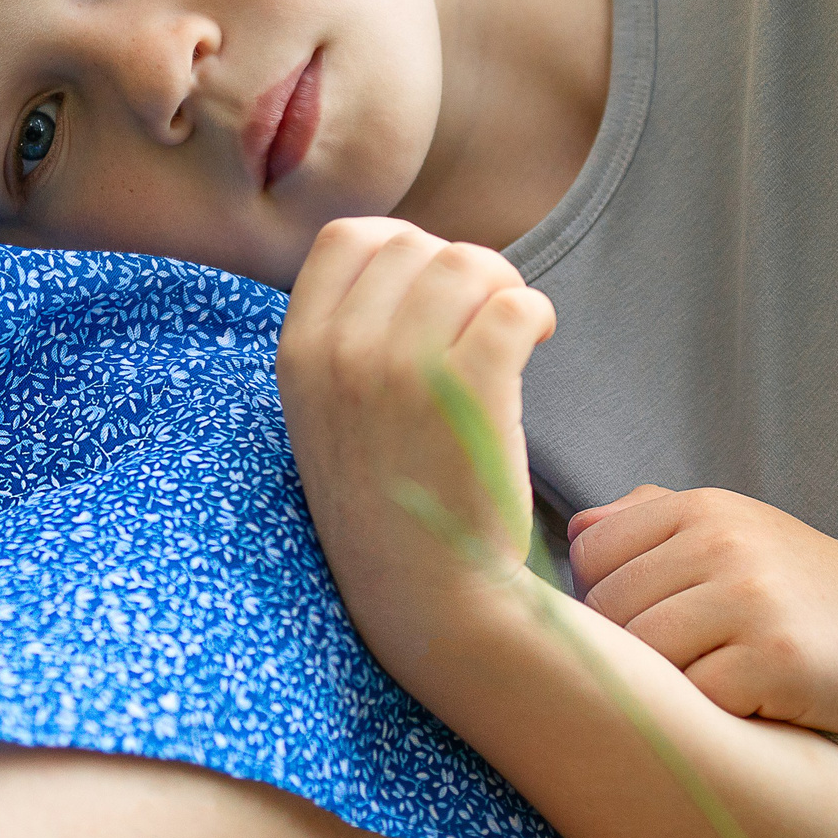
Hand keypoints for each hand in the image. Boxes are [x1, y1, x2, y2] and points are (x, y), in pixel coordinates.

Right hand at [276, 219, 555, 638]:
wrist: (429, 598)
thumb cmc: (388, 501)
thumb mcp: (327, 413)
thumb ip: (344, 336)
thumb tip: (403, 251)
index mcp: (299, 354)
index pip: (348, 238)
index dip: (402, 248)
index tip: (432, 291)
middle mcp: (342, 355)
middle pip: (418, 244)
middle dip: (463, 269)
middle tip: (485, 318)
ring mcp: (403, 372)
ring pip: (470, 263)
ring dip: (503, 288)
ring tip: (513, 330)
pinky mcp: (471, 394)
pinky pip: (515, 305)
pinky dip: (536, 314)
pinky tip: (539, 341)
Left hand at [568, 485, 837, 741]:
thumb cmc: (804, 587)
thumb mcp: (734, 530)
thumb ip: (651, 522)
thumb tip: (573, 534)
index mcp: (703, 508)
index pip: (591, 556)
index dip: (601, 600)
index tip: (643, 623)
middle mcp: (723, 543)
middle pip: (611, 611)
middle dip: (631, 651)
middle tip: (682, 667)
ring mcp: (751, 601)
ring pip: (646, 656)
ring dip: (669, 685)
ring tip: (712, 684)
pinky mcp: (777, 661)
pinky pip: (696, 699)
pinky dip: (711, 714)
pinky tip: (746, 704)